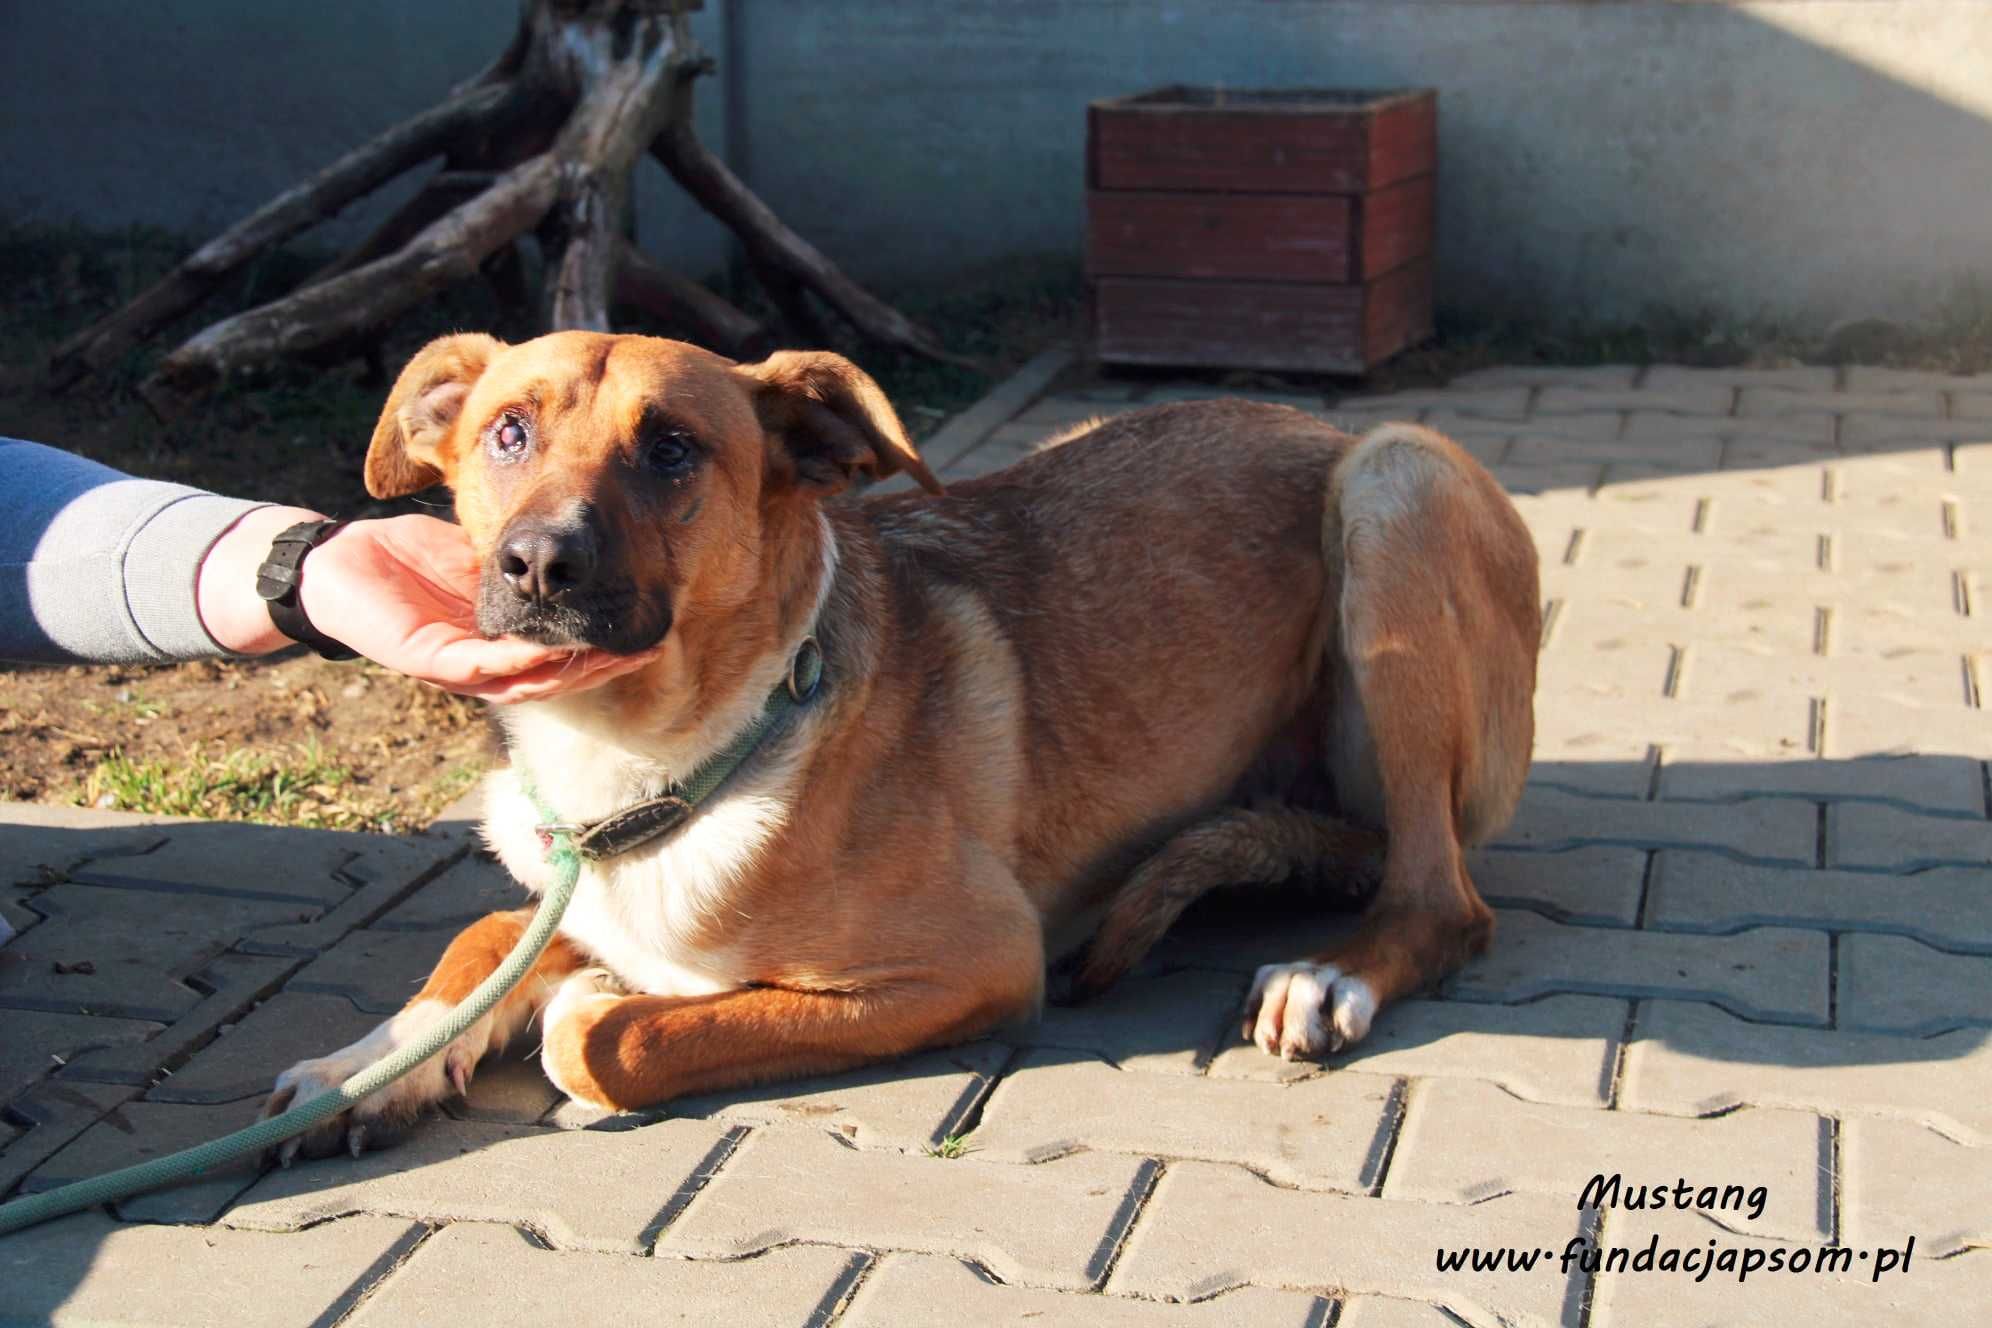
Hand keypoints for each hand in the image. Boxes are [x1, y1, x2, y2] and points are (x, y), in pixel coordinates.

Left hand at [198, 507, 657, 701]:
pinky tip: (553, 652)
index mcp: (497, 638)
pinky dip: (522, 663)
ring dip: (576, 673)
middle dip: (605, 664)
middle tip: (648, 648)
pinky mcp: (429, 661)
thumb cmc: (397, 557)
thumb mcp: (474, 551)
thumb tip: (567, 543)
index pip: (562, 650)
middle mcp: (482, 663)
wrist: (330, 563)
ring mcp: (457, 668)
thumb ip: (517, 558)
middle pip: (556, 676)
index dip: (605, 643)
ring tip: (617, 657)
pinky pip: (485, 669)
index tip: (646, 624)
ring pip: (529, 683)